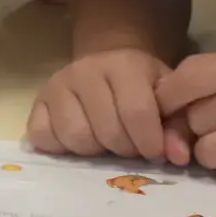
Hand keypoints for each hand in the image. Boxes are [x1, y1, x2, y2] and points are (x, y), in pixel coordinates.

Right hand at [27, 47, 191, 163]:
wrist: (108, 59)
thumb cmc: (144, 84)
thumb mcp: (168, 97)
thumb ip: (178, 127)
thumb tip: (178, 158)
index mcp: (123, 64)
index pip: (137, 112)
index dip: (150, 142)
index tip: (156, 153)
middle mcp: (85, 70)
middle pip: (107, 130)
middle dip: (125, 149)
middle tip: (132, 147)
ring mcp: (57, 85)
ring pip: (75, 137)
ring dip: (95, 151)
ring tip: (106, 143)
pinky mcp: (38, 101)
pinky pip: (43, 136)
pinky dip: (61, 147)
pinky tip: (80, 141)